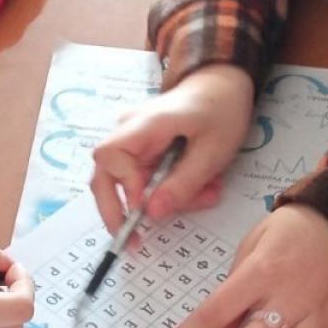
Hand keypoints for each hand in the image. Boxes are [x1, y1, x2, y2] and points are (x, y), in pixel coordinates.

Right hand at [90, 64, 254, 231]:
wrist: (222, 84)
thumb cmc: (220, 109)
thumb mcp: (213, 150)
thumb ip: (183, 183)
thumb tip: (150, 213)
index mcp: (143, 124)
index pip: (109, 158)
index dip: (122, 188)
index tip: (145, 210)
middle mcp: (127, 132)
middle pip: (105, 177)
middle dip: (120, 213)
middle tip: (136, 243)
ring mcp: (132, 143)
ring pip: (129, 186)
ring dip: (162, 201)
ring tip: (206, 196)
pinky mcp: (141, 152)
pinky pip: (145, 180)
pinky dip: (169, 191)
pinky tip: (201, 188)